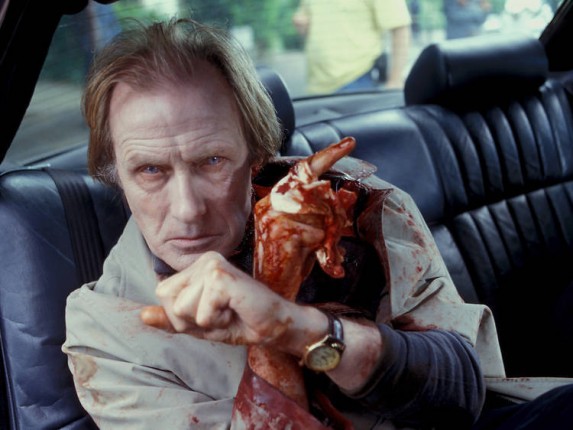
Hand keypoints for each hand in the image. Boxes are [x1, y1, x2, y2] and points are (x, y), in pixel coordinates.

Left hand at [141, 251, 298, 344]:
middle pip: (168, 301)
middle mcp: (203, 259)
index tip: (211, 312)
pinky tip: (235, 310)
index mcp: (196, 266)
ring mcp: (212, 265)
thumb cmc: (240, 321)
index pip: (162, 294)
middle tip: (220, 313)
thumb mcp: (198, 324)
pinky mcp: (221, 277)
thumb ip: (170, 319)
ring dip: (206, 322)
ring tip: (228, 311)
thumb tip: (142, 315)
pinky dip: (217, 322)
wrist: (274, 325)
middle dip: (191, 319)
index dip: (181, 315)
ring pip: (182, 309)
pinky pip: (201, 314)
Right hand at [253, 137, 356, 295]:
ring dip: (329, 234)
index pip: (303, 169)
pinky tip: (315, 258)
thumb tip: (348, 193)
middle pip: (321, 191)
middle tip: (331, 235)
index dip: (328, 155)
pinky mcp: (281, 233)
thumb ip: (327, 212)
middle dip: (334, 214)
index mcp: (274, 199)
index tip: (350, 143)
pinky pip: (318, 233)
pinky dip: (323, 249)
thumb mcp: (313, 233)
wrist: (270, 293)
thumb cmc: (291, 264)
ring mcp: (273, 217)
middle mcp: (271, 203)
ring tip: (320, 251)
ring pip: (322, 213)